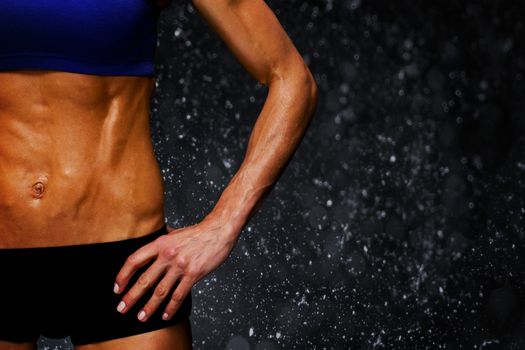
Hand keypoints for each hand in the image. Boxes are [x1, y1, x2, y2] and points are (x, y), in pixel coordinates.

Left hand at [113, 217, 239, 321]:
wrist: (219, 231)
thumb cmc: (198, 233)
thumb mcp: (175, 232)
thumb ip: (163, 239)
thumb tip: (153, 238)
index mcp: (161, 243)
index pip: (135, 260)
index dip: (123, 275)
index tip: (117, 287)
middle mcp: (168, 254)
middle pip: (145, 279)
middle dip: (131, 297)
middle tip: (122, 308)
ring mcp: (181, 265)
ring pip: (161, 291)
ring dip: (149, 307)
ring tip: (141, 317)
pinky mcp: (193, 274)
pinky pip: (179, 295)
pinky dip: (171, 308)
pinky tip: (165, 314)